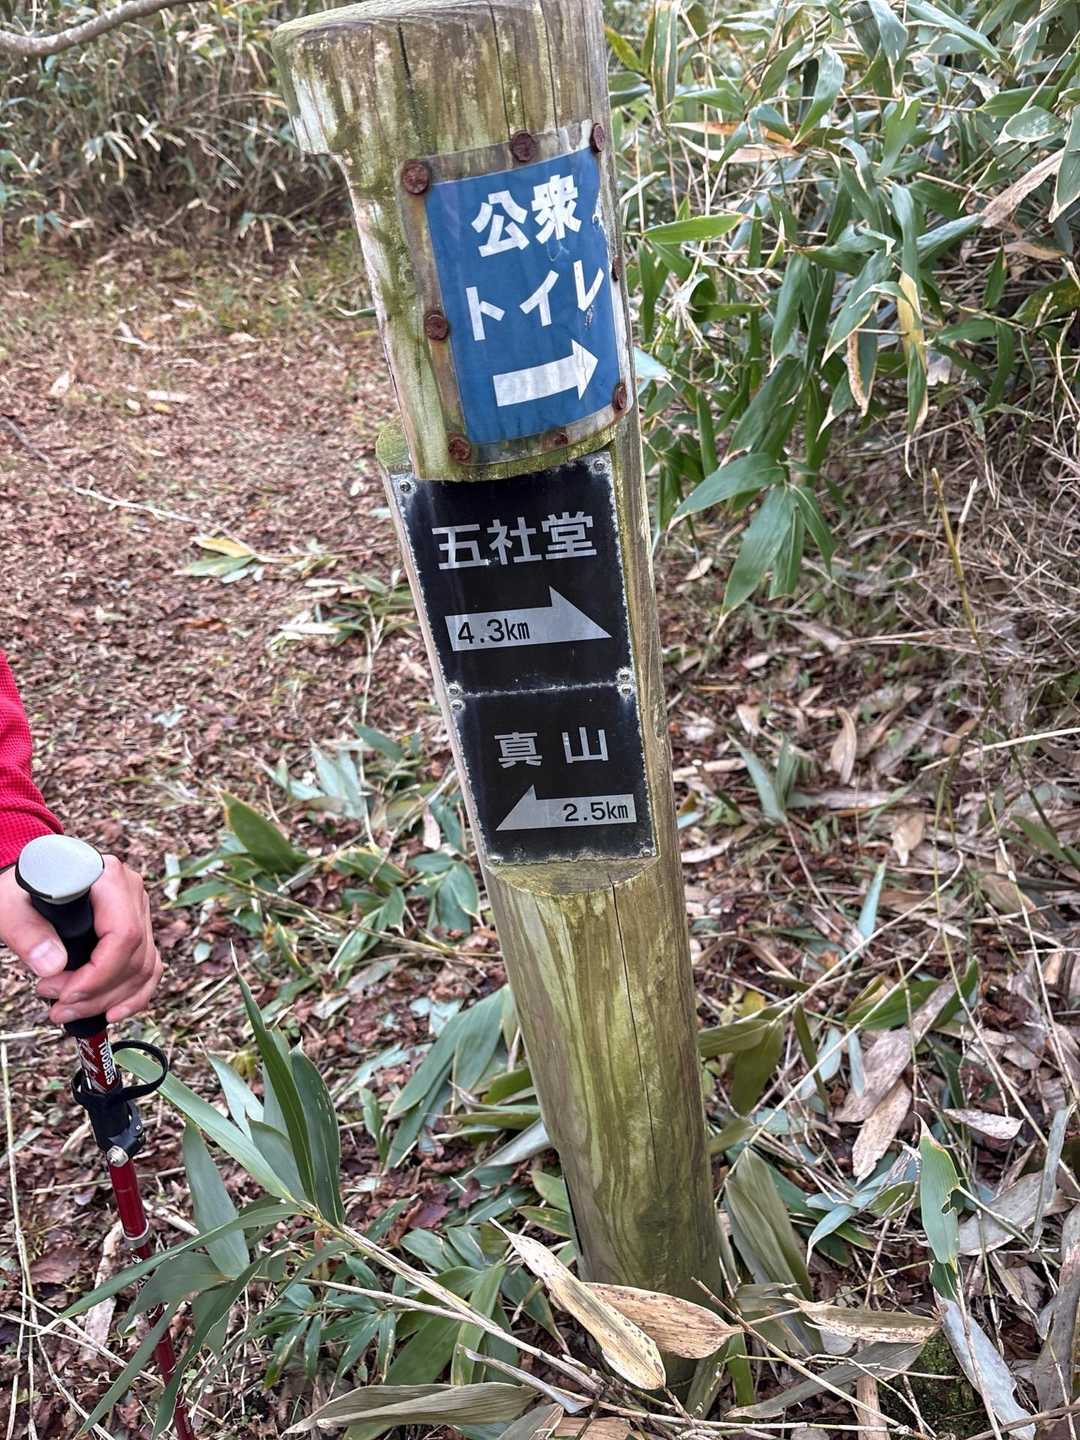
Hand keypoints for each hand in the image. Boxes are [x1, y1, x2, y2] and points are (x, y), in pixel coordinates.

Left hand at [0, 854, 162, 1023]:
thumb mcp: (10, 905)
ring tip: (68, 1010)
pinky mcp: (138, 930)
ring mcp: (137, 912)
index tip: (65, 994)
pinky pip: (148, 969)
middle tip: (58, 1007)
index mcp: (107, 877)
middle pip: (134, 955)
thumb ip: (26, 931)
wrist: (33, 883)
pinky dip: (133, 996)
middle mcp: (130, 892)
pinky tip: (112, 1013)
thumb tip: (53, 966)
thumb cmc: (22, 890)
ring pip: (142, 968)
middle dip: (97, 993)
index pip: (123, 933)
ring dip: (108, 999)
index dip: (99, 973)